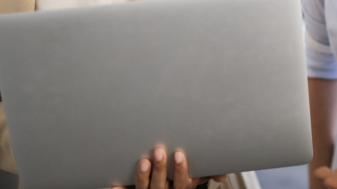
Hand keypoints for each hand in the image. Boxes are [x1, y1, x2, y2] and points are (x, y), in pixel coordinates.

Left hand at [112, 147, 226, 188]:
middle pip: (162, 186)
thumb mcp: (197, 175)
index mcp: (181, 188)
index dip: (180, 170)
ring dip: (143, 177)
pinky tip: (114, 184)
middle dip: (160, 170)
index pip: (183, 182)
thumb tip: (222, 176)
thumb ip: (208, 171)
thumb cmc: (180, 178)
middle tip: (159, 151)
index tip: (178, 154)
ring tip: (143, 161)